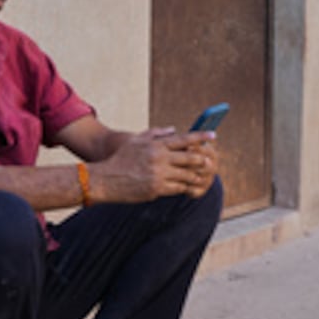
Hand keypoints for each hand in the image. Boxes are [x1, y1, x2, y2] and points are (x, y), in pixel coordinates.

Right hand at [89, 128, 217, 202]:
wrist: (106, 179)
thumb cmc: (120, 159)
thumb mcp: (135, 141)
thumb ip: (155, 133)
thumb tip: (173, 129)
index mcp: (155, 145)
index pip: (183, 139)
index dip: (200, 136)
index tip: (213, 136)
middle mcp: (159, 158)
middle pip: (189, 158)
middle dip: (201, 160)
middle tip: (209, 162)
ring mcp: (158, 174)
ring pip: (186, 175)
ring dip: (195, 176)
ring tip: (200, 177)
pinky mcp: (156, 189)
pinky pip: (178, 188)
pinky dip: (184, 187)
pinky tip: (187, 188)